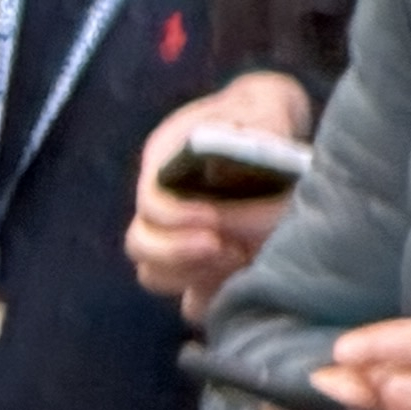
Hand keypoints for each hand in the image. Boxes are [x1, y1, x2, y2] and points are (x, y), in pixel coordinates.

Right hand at [125, 68, 314, 314]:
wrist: (271, 130)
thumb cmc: (263, 116)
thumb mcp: (260, 111)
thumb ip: (253, 135)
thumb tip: (241, 169)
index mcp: (163, 162)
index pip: (149, 203)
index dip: (176, 218)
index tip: (215, 221)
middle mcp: (161, 205)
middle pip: (140, 246)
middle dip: (178, 253)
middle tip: (226, 249)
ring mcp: (178, 238)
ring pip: (155, 275)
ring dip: (192, 275)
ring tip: (238, 259)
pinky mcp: (202, 266)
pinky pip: (190, 298)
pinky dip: (210, 296)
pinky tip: (245, 278)